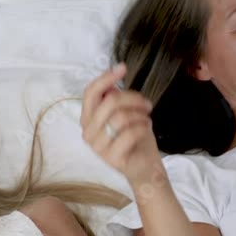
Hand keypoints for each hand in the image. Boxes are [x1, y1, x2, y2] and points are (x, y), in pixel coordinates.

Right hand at [81, 64, 162, 187]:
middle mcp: (88, 133)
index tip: (123, 68)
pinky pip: (130, 133)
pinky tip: (147, 128)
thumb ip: (114, 100)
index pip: (90, 93)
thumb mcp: (125, 114)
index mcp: (88, 119)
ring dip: (140, 114)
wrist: (144, 167)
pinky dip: (143, 127)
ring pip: (121, 117)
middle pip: (110, 102)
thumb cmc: (134, 138)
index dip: (105, 77)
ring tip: (147, 118)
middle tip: (147, 104)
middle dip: (133, 98)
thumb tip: (112, 83)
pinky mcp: (111, 157)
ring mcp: (97, 147)